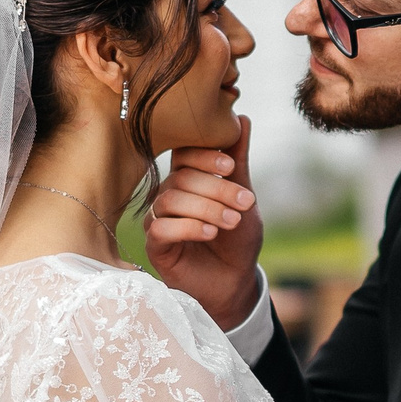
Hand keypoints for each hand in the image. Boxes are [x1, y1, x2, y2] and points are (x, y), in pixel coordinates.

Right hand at [146, 115, 264, 328]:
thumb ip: (239, 161)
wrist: (235, 282)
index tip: (232, 167)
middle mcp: (169, 194)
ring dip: (207, 208)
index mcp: (188, 178)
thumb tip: (242, 119)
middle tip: (244, 202)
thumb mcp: (244, 197)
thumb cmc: (237, 239)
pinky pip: (160, 227)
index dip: (205, 156)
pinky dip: (188, 227)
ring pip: (170, 199)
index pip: (184, 153)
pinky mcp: (155, 245)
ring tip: (232, 221)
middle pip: (181, 177)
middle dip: (216, 187)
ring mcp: (159, 219)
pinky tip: (211, 233)